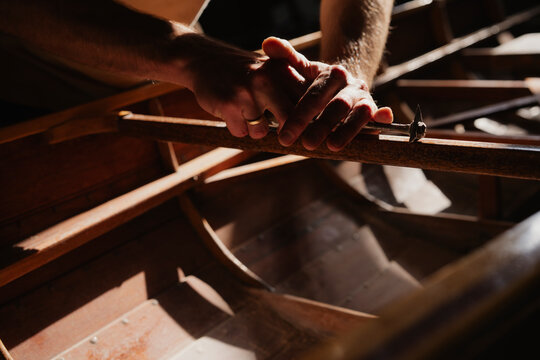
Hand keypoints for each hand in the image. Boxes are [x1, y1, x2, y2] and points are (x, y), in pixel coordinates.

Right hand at [179, 34, 304, 138]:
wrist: (204, 60)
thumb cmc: (246, 73)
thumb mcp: (273, 72)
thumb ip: (295, 91)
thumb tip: (317, 125)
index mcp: (284, 71)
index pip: (307, 103)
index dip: (308, 120)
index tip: (306, 130)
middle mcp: (268, 80)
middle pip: (290, 120)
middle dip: (287, 132)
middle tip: (282, 135)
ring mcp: (247, 92)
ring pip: (262, 131)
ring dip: (255, 129)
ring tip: (246, 113)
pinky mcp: (228, 104)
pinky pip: (241, 132)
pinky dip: (237, 128)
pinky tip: (231, 112)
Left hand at [262, 37, 392, 150]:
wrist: (343, 83)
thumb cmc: (316, 83)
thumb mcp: (303, 70)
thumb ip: (286, 58)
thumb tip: (268, 43)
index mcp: (332, 75)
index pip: (314, 96)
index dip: (299, 117)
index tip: (284, 136)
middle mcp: (350, 84)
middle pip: (336, 106)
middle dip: (321, 126)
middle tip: (306, 144)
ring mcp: (363, 98)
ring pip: (359, 114)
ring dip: (347, 130)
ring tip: (333, 147)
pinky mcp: (374, 110)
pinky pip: (379, 115)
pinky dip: (382, 118)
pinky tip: (382, 122)